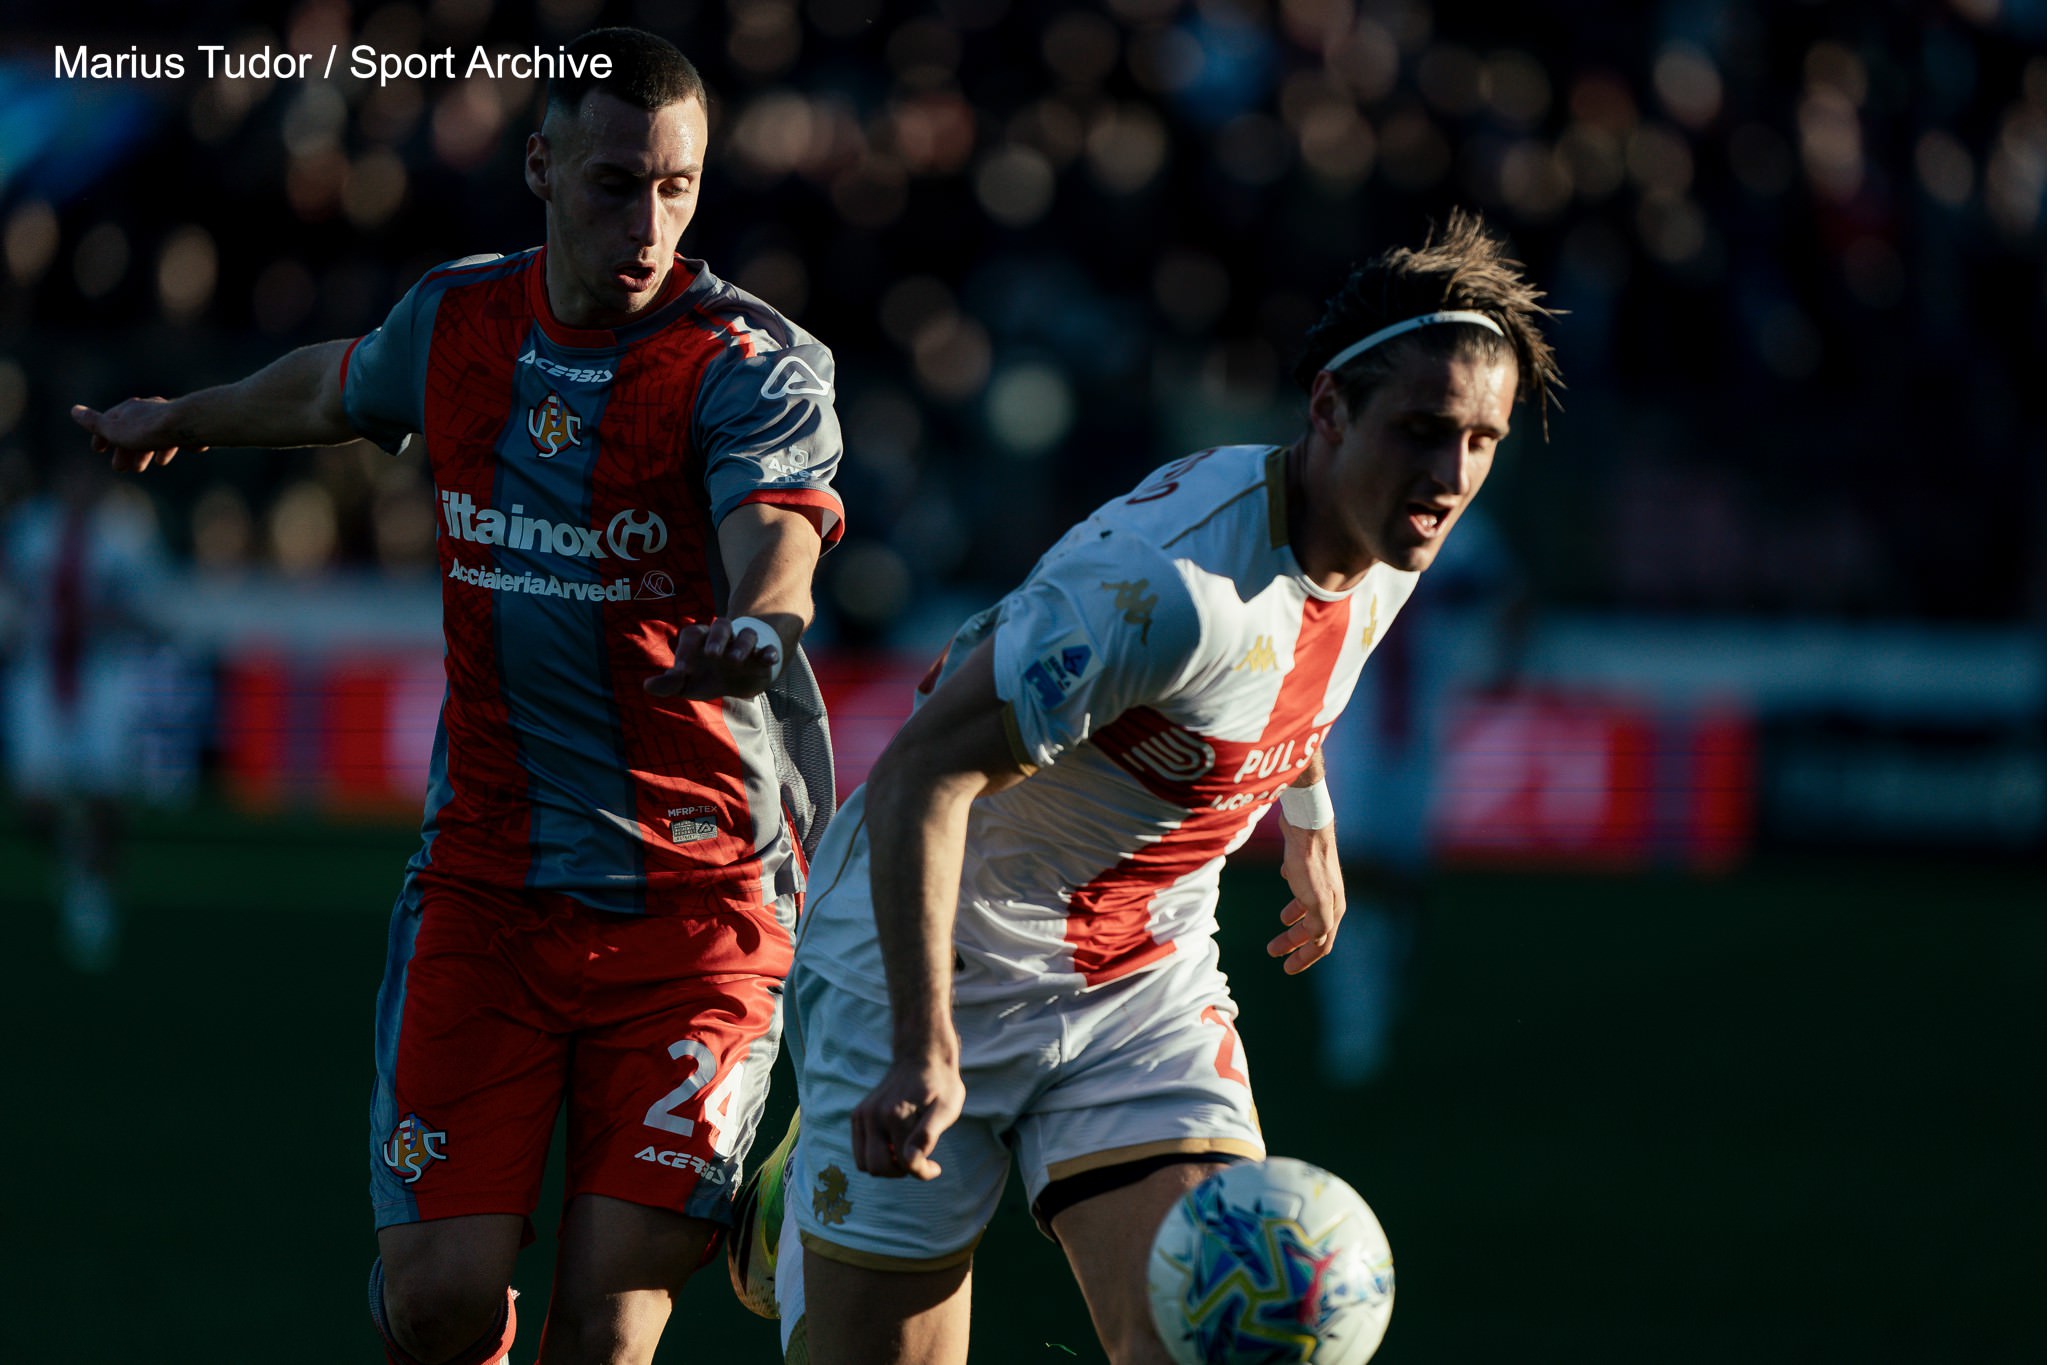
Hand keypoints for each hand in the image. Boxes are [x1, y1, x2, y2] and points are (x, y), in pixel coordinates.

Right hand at [72, 399, 203, 471]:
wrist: (186, 425)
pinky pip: (172, 438)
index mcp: (128, 409)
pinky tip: (164, 460)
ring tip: (141, 468)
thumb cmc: (147, 430)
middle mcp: (148, 409)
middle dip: (124, 450)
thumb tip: (74, 410)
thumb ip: (95, 423)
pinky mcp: (185, 426)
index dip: (101, 436)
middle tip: (120, 468)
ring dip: (143, 452)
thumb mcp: (114, 430)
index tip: (98, 450)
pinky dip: (165, 449)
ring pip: (151, 436)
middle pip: (131, 431)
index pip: (108, 421)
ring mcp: (168, 417)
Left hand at [644, 617, 780, 700]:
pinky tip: (769, 659)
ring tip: (735, 660)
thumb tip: (647, 685)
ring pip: (746, 634)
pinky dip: (768, 652)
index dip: (684, 650)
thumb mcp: (687, 684)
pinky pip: (768, 649)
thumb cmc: (707, 677)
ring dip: (741, 645)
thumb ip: (669, 684)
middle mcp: (724, 638)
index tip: (680, 673)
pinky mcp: (762, 657)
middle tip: (711, 654)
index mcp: (702, 641)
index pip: (692, 634)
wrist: (739, 681)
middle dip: (716, 638)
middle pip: (721, 625)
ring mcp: (744, 645)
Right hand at [850, 1054, 964, 1180]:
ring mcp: (862, 1114)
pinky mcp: (857, 1115)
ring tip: (905, 1151)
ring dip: (886, 1165)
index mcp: (896, 1114)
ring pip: (864, 1164)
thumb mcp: (946, 1108)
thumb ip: (927, 1135)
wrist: (922, 1056)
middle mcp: (873, 1115)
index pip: (905, 1164)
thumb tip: (909, 1161)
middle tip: (918, 1157)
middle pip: (878, 1168)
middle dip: (900, 1171)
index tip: (936, 1167)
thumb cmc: (940, 1085)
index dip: (923, 1172)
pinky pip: (859, 1151)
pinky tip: (894, 1143)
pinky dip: (875, 1155)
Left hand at [1267, 817, 1344, 973]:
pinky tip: (1285, 883)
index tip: (1287, 969)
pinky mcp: (1306, 865)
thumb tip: (1315, 942)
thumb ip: (1317, 925)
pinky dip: (1293, 892)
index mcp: (1333, 908)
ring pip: (1306, 907)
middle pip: (1312, 928)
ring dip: (1293, 920)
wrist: (1305, 825)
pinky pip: (1300, 885)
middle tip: (1272, 951)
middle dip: (1293, 942)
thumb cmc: (1309, 864)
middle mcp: (1329, 896)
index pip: (1321, 943)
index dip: (1305, 959)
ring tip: (1280, 924)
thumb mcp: (1315, 900)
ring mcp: (1318, 880)